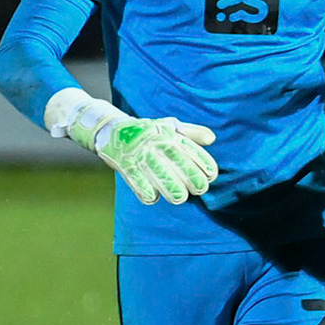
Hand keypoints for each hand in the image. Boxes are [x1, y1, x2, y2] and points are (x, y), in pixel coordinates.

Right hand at [49, 93, 217, 203]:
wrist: (113, 130)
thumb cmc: (148, 132)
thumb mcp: (170, 127)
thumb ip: (192, 133)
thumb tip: (212, 139)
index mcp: (169, 134)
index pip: (189, 148)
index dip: (202, 162)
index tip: (212, 176)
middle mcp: (155, 142)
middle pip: (175, 159)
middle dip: (190, 176)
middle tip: (200, 190)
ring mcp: (139, 153)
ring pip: (156, 170)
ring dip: (169, 186)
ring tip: (179, 198)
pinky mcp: (124, 163)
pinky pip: (134, 177)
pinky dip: (143, 189)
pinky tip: (152, 198)